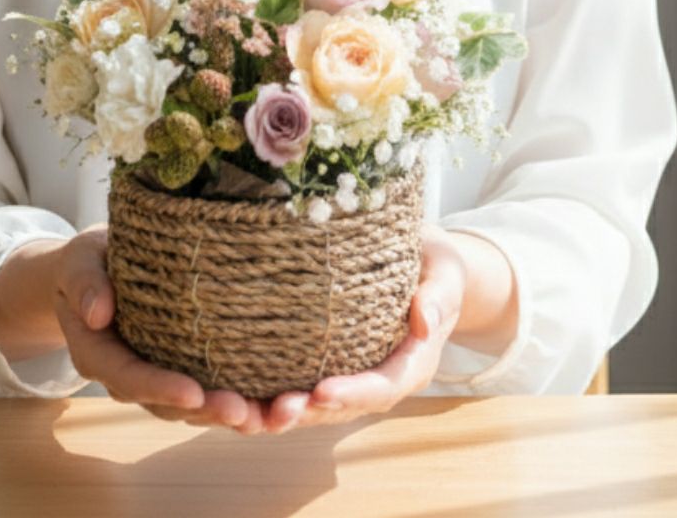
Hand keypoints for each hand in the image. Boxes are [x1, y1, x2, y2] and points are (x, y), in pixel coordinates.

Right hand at [53, 222, 268, 431]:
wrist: (95, 269)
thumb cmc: (88, 261)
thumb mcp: (79, 261)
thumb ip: (85, 283)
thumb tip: (99, 313)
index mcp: (99, 353)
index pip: (129, 377)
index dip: (161, 388)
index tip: (193, 393)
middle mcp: (127, 375)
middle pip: (166, 404)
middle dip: (205, 411)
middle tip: (243, 412)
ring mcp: (156, 375)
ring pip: (192, 408)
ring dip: (228, 415)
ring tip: (266, 416)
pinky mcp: (181, 366)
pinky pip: (208, 390)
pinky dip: (240, 400)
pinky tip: (273, 403)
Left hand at [253, 222, 467, 433]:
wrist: (423, 262)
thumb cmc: (435, 263)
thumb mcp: (445, 272)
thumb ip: (439, 296)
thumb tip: (425, 321)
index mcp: (412, 363)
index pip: (382, 386)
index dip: (352, 394)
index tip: (320, 392)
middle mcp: (379, 379)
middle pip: (341, 408)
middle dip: (305, 413)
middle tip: (270, 412)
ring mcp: (351, 375)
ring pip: (313, 407)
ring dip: (277, 414)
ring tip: (241, 413)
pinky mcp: (326, 364)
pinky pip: (297, 386)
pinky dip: (265, 396)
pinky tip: (231, 395)